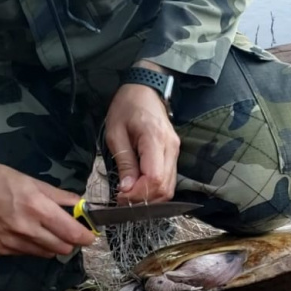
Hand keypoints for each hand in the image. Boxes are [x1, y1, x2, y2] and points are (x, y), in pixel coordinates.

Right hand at [0, 146, 95, 257]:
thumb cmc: (0, 179)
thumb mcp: (34, 182)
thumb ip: (60, 198)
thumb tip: (82, 207)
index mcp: (37, 208)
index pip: (71, 233)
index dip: (85, 237)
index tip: (90, 235)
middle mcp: (26, 229)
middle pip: (63, 248)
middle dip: (71, 241)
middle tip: (69, 230)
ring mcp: (12, 242)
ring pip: (47, 253)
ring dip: (53, 244)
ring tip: (46, 229)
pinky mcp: (2, 249)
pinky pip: (30, 253)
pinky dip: (35, 245)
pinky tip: (27, 231)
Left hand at [105, 61, 179, 204]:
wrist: (146, 89)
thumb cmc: (126, 107)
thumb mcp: (115, 133)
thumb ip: (124, 162)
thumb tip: (127, 189)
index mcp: (154, 139)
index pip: (154, 178)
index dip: (139, 193)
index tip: (121, 196)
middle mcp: (171, 148)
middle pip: (165, 187)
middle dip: (144, 200)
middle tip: (123, 200)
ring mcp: (176, 152)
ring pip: (169, 187)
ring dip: (150, 198)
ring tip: (130, 196)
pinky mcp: (174, 155)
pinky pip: (169, 180)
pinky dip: (155, 190)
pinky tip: (139, 188)